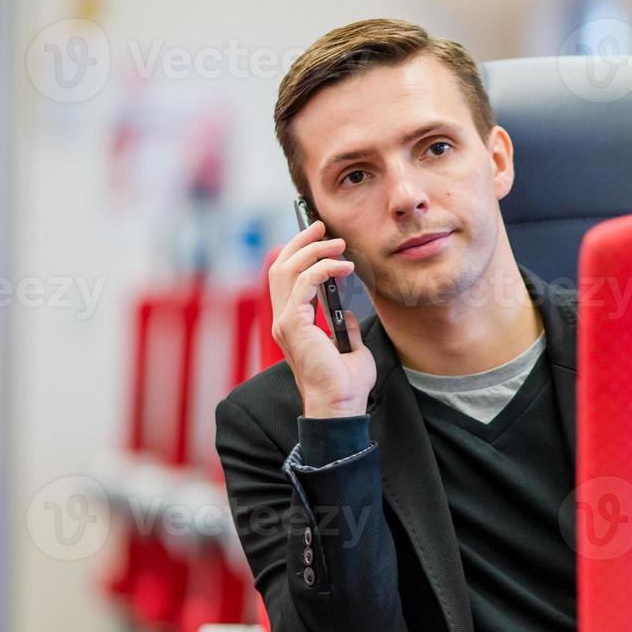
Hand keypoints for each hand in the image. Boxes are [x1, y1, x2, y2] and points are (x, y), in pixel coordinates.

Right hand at [269, 220, 376, 418]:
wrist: (341, 405)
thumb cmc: (346, 384)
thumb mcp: (350, 347)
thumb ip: (344, 327)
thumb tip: (347, 313)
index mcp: (293, 324)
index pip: (287, 280)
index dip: (299, 255)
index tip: (319, 237)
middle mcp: (284, 320)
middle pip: (281, 267)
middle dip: (301, 242)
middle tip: (322, 226)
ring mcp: (285, 321)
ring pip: (288, 269)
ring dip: (313, 250)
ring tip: (338, 242)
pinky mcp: (294, 324)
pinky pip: (305, 282)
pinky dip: (324, 267)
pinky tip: (345, 266)